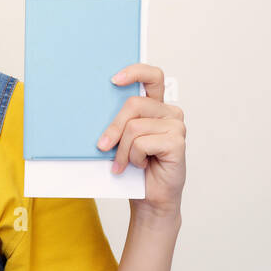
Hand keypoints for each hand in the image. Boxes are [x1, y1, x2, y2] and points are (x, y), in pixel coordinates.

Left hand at [96, 63, 185, 221]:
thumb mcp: (122, 140)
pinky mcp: (177, 142)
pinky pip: (142, 143)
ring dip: (123, 150)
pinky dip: (134, 158)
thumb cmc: (135, 169)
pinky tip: (141, 165)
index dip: (135, 72)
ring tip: (124, 163)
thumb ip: (119, 121)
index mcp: (156, 107)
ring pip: (134, 127)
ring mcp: (176, 126)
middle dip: (113, 128)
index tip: (114, 80)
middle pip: (133, 105)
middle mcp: (169, 113)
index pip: (152, 76)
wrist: (149, 198)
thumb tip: (93, 107)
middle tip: (103, 147)